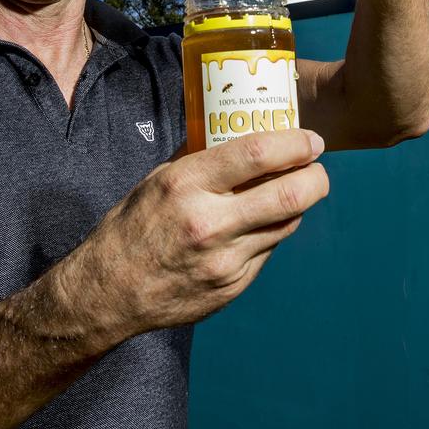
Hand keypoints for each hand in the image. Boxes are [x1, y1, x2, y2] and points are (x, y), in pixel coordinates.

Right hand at [62, 129, 328, 341]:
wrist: (111, 290)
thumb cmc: (132, 225)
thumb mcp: (159, 179)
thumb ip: (202, 162)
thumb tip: (242, 137)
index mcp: (186, 184)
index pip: (256, 154)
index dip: (294, 144)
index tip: (311, 139)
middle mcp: (210, 221)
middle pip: (289, 195)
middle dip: (316, 177)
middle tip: (317, 167)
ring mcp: (225, 259)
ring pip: (286, 224)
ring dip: (299, 203)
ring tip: (296, 188)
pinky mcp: (233, 285)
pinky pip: (268, 249)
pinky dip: (271, 230)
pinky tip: (259, 222)